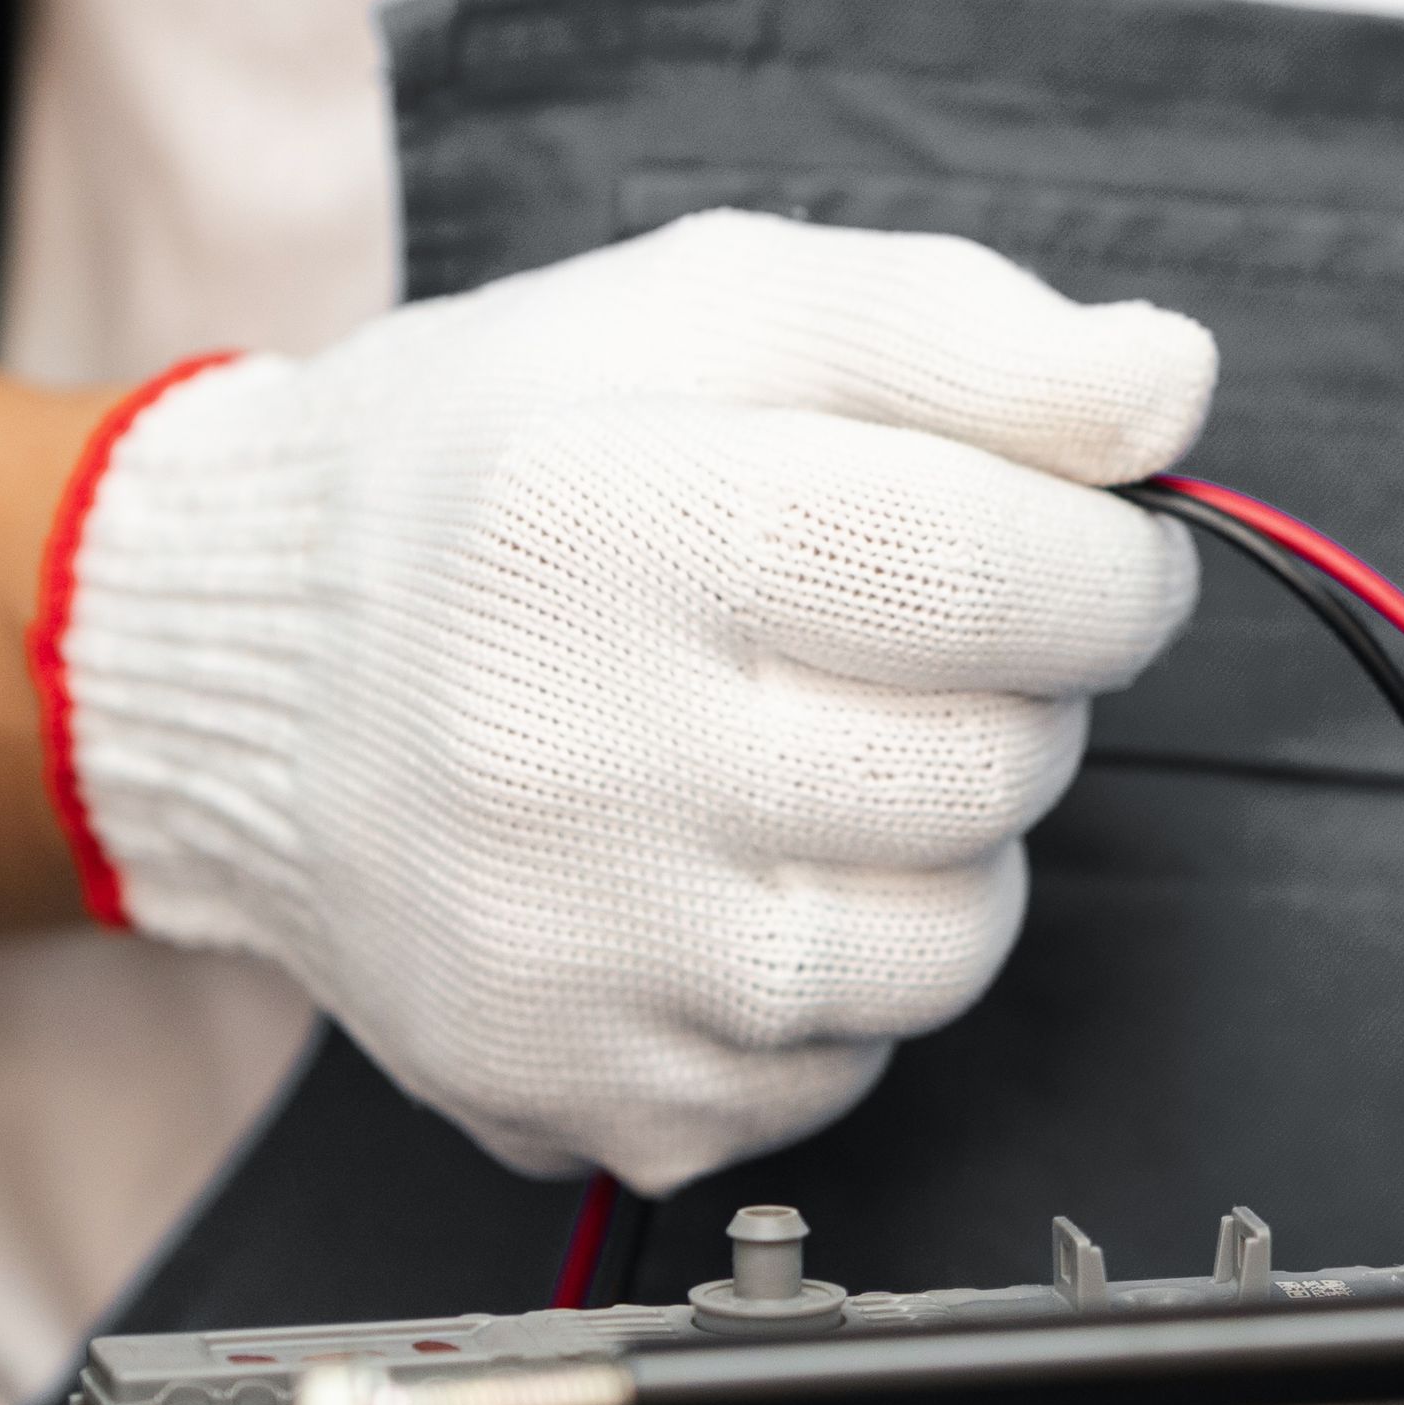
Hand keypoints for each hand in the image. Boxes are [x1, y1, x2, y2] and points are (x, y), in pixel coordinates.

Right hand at [40, 211, 1209, 1187]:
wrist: (242, 673)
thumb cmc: (500, 470)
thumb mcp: (716, 314)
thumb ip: (960, 334)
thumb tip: (1161, 385)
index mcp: (592, 523)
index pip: (982, 574)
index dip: (1104, 567)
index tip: (1100, 551)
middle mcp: (556, 755)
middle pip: (985, 768)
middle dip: (1016, 697)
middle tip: (909, 646)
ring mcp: (565, 952)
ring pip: (943, 947)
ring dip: (945, 847)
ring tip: (822, 755)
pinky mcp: (577, 1090)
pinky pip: (844, 1067)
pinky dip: (839, 975)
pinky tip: (729, 871)